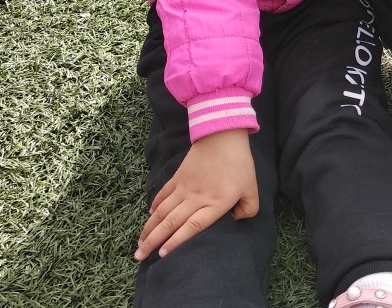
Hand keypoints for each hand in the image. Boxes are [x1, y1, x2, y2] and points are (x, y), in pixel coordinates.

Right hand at [134, 128, 257, 259]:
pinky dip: (154, 207)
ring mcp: (184, 187)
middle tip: (139, 256)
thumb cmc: (239, 164)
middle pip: (171, 223)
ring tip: (139, 244)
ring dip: (149, 228)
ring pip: (162, 212)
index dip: (176, 241)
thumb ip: (248, 209)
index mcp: (215, 203)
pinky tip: (148, 217)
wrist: (222, 136)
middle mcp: (196, 198)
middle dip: (153, 241)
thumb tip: (235, 221)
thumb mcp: (252, 189)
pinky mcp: (178, 178)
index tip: (162, 255)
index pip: (192, 227)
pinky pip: (163, 195)